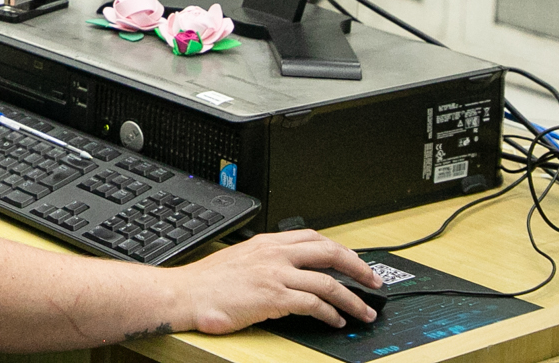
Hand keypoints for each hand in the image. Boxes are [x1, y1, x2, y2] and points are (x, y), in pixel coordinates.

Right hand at [176, 230, 379, 333]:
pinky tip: (336, 321)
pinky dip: (331, 314)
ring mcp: (275, 275)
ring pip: (328, 282)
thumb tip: (291, 273)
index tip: (354, 262)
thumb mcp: (241, 260)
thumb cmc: (208, 282)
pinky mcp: (274, 298)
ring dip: (352, 299)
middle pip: (329, 252)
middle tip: (372, 282)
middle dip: (358, 268)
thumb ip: (267, 261)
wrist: (186, 294)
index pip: (313, 237)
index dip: (340, 250)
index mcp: (267, 242)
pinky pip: (314, 305)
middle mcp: (274, 254)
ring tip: (364, 311)